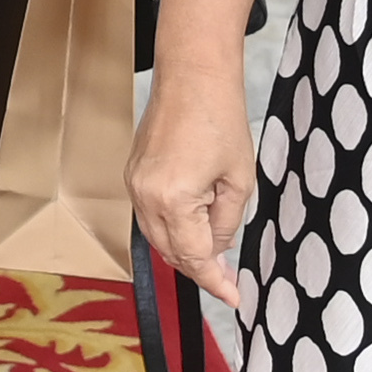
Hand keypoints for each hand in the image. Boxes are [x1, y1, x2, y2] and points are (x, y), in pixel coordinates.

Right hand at [130, 0, 283, 315]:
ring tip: (218, 256)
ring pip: (159, 237)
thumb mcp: (239, 178)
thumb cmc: (221, 118)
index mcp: (172, 200)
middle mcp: (144, 197)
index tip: (236, 298)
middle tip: (231, 281)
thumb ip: (228, 221)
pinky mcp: (133, 174)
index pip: (195, 257)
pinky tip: (196, 228)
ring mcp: (133, 185)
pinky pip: (152, 216)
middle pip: (171, 253)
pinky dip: (173, 229)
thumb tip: (219, 247)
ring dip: (186, 250)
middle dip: (201, 268)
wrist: (193, 74)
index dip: (217, 281)